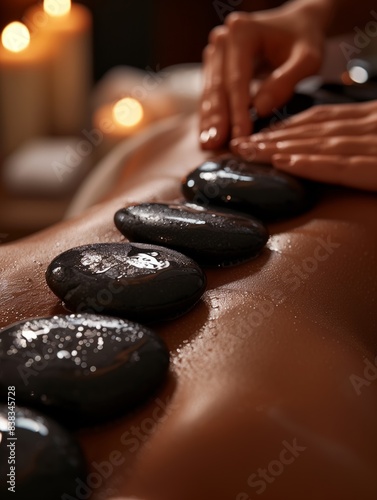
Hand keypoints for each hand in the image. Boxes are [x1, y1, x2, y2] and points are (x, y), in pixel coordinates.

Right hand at [200, 4, 323, 149]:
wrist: (296, 26)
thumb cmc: (304, 42)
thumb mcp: (308, 59)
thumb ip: (286, 81)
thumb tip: (259, 110)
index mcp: (242, 32)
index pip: (238, 79)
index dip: (238, 111)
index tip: (241, 136)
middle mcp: (223, 40)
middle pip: (218, 86)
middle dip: (217, 118)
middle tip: (214, 144)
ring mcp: (215, 53)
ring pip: (211, 92)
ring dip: (209, 120)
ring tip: (208, 144)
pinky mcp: (214, 67)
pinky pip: (211, 95)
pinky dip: (212, 116)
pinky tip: (209, 135)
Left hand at [231, 100, 376, 191]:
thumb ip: (369, 139)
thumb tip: (345, 142)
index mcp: (373, 118)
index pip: (323, 119)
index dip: (288, 127)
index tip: (260, 134)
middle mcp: (369, 127)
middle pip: (312, 131)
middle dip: (272, 138)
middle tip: (239, 144)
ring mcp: (374, 145)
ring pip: (318, 145)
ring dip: (279, 147)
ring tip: (247, 151)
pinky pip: (341, 166)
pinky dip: (310, 164)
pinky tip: (283, 163)